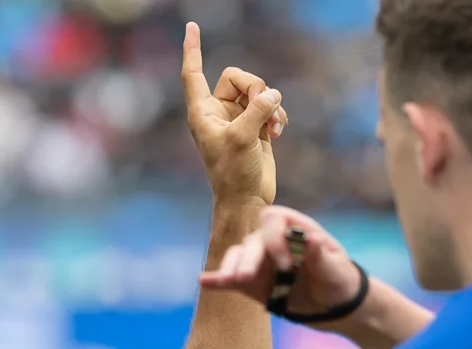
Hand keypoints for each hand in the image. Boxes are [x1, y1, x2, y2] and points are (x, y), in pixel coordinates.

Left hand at [179, 21, 284, 210]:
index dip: (192, 49)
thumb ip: (257, 110)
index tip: (191, 26)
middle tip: (265, 107)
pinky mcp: (256, 127)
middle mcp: (219, 112)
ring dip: (270, 104)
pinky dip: (277, 114)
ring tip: (275, 126)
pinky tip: (280, 130)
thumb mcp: (243, 137)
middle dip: (255, 88)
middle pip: (238, 77)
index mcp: (203, 112)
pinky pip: (269, 105)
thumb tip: (273, 94)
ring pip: (258, 90)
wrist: (247, 200)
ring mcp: (238, 118)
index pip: (193, 73)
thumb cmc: (234, 174)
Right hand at [200, 205, 363, 318]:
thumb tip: (311, 239)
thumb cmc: (339, 279)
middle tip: (245, 279)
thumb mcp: (336, 268)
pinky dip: (217, 280)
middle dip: (248, 259)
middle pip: (252, 241)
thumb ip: (321, 255)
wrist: (336, 306)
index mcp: (294, 229)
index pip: (273, 221)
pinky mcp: (253, 284)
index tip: (287, 266)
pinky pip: (232, 279)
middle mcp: (273, 241)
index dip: (275, 239)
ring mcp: (261, 262)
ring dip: (231, 268)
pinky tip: (203, 281)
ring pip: (238, 257)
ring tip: (227, 282)